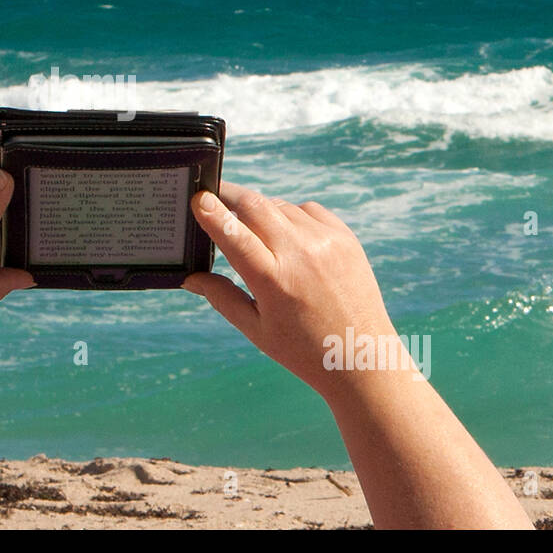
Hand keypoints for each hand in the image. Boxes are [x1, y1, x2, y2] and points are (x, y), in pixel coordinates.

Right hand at [183, 181, 397, 399]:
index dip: (211, 211)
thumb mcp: (256, 330)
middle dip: (229, 196)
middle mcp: (301, 254)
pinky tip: (287, 237)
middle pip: (254, 205)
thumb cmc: (304, 350)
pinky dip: (289, 216)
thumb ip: (221, 297)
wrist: (363, 356)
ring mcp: (327, 241)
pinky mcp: (346, 237)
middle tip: (213, 196)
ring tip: (254, 231)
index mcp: (274, 281)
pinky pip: (307, 209)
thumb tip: (189, 278)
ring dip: (259, 210)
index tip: (196, 197)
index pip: (234, 234)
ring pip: (279, 205)